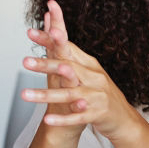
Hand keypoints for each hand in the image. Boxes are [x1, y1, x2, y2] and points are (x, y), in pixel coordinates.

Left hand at [23, 0, 137, 141]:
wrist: (122, 117)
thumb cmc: (101, 92)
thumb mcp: (88, 71)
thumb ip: (69, 52)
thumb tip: (53, 28)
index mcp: (90, 65)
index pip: (67, 49)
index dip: (49, 41)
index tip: (31, 32)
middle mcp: (95, 78)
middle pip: (68, 69)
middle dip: (46, 65)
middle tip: (26, 62)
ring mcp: (96, 97)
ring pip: (69, 94)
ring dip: (47, 94)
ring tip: (26, 94)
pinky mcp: (96, 115)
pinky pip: (77, 117)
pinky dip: (63, 119)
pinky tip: (47, 119)